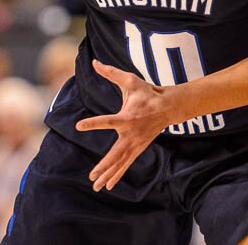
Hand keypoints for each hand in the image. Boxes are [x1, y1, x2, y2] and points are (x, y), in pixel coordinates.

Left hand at [75, 60, 170, 191]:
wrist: (169, 107)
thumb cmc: (148, 92)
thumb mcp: (130, 80)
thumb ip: (111, 73)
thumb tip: (94, 62)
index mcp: (127, 117)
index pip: (106, 121)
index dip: (92, 124)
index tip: (78, 126)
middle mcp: (131, 134)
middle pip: (115, 154)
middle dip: (103, 166)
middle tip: (91, 176)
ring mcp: (135, 143)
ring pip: (120, 162)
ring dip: (108, 174)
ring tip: (95, 185)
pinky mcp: (138, 148)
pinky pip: (126, 163)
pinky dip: (117, 174)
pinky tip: (108, 185)